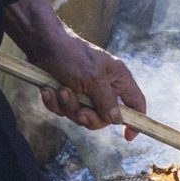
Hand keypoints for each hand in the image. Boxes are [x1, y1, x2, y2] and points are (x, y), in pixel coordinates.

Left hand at [3, 0, 145, 138]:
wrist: (42, 43)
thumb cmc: (72, 55)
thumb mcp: (93, 79)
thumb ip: (106, 101)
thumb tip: (117, 119)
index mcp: (118, 79)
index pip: (136, 103)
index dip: (135, 121)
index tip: (127, 137)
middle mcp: (104, 87)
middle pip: (104, 117)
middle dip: (88, 116)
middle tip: (80, 112)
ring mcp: (84, 92)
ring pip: (80, 115)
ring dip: (68, 106)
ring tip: (61, 90)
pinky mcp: (66, 94)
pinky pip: (63, 110)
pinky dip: (54, 103)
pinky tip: (48, 90)